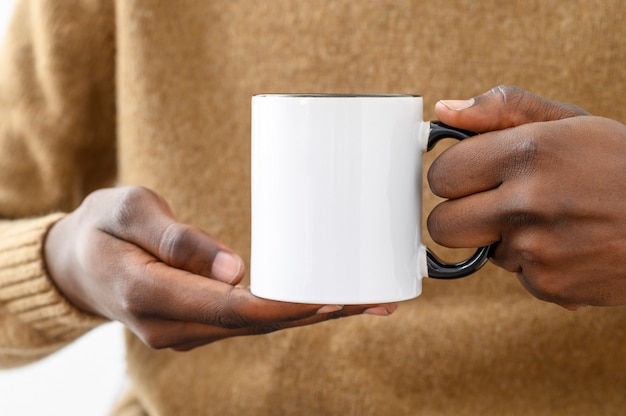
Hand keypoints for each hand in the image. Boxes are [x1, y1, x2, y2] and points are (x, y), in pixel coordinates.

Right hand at [44, 186, 395, 350]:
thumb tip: (236, 269)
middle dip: (316, 313)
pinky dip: (287, 313)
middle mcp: (170, 326)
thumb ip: (178, 239)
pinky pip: (247, 323)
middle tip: (373, 299)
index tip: (332, 299)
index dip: (285, 307)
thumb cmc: (102, 227)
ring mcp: (183, 332)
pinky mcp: (195, 325)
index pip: (231, 309)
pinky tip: (321, 303)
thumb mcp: (129, 211)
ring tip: (363, 301)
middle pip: (256, 324)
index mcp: (150, 295)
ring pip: (257, 328)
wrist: (76, 263)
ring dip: (310, 315)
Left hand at [428, 85, 625, 308]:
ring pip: (480, 250)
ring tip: (548, 219)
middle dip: (460, 214)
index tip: (470, 175)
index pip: (441, 175)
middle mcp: (526, 203)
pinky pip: (515, 274)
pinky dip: (533, 263)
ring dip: (502, 237)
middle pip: (441, 224)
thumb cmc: (619, 165)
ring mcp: (537, 249)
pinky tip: (567, 244)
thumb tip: (444, 110)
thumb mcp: (568, 121)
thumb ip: (502, 109)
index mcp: (526, 152)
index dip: (453, 176)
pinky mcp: (549, 286)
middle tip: (492, 203)